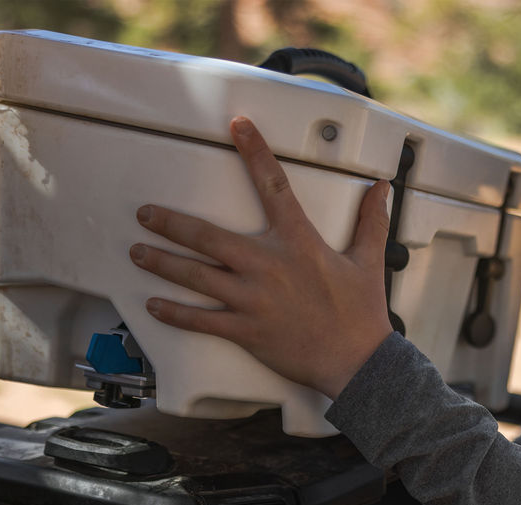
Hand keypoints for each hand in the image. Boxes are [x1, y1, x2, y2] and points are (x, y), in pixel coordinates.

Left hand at [130, 116, 393, 398]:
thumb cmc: (361, 313)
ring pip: (195, 276)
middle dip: (171, 223)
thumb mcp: (368, 261)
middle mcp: (268, 266)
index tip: (237, 127)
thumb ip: (370, 221)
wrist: (356, 361)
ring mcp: (252, 299)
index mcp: (298, 242)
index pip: (273, 186)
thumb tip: (381, 188)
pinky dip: (174, 313)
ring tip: (138, 252)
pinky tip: (153, 304)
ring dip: (163, 263)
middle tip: (146, 214)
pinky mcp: (246, 330)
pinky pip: (201, 320)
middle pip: (208, 237)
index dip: (254, 152)